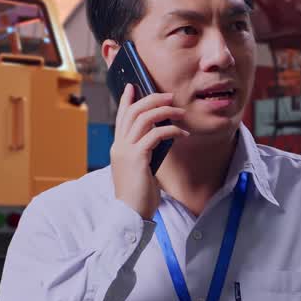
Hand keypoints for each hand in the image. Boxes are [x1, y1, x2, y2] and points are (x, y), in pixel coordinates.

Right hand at [110, 84, 187, 219]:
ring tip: (180, 112)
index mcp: (118, 148)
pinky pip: (156, 134)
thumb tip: (160, 138)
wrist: (130, 214)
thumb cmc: (138, 195)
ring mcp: (126, 150)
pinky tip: (183, 134)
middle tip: (170, 96)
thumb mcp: (140, 169)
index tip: (132, 86)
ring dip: (164, 111)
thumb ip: (144, 152)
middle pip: (133, 111)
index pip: (121, 117)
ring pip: (144, 118)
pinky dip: (171, 130)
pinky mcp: (137, 157)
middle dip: (152, 99)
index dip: (126, 100)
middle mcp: (119, 146)